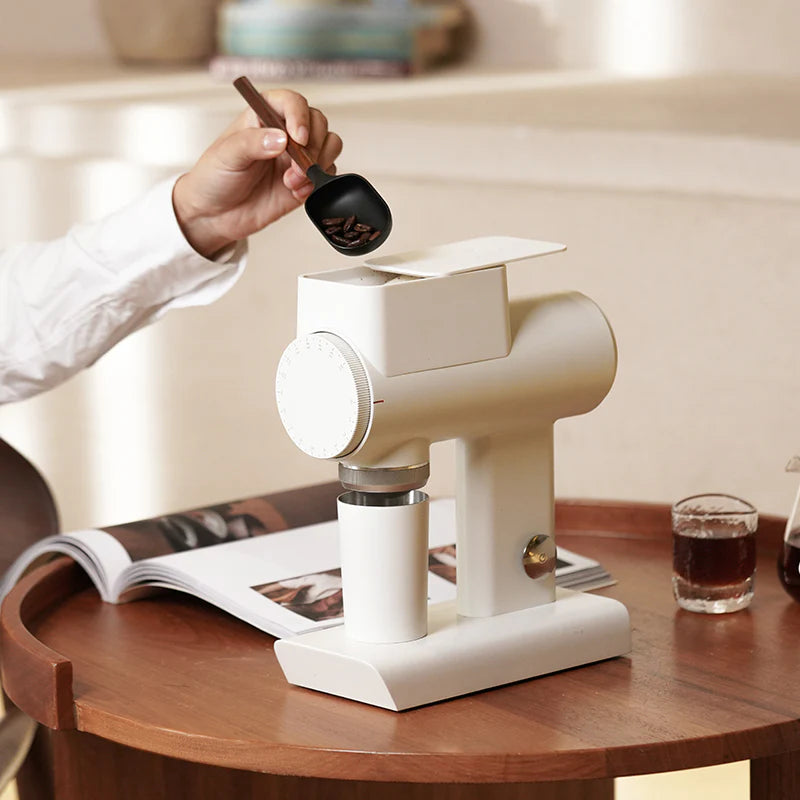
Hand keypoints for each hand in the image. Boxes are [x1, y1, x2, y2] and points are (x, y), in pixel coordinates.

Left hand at [172, 88, 342, 258]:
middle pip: (317, 122)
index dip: (300, 116)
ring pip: (329, 145)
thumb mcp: (226, 155)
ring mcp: (296, 157)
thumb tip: (280, 138)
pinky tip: (295, 191)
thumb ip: (252, 143)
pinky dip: (317, 183)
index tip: (298, 137)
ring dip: (318, 163)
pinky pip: (326, 174)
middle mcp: (284, 133)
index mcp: (262, 116)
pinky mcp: (304, 181)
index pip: (291, 102)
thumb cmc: (214, 179)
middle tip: (296, 165)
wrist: (215, 215)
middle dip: (313, 144)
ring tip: (293, 180)